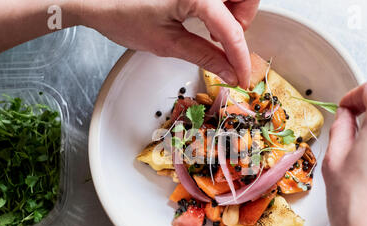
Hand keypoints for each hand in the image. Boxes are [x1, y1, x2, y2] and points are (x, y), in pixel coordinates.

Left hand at [77, 0, 259, 87]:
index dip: (241, 58)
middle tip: (229, 43)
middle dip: (245, 21)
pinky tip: (210, 18)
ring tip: (216, 32)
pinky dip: (223, 4)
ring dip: (236, 11)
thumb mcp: (167, 42)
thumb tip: (229, 72)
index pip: (231, 30)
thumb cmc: (121, 14)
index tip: (242, 77)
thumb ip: (204, 56)